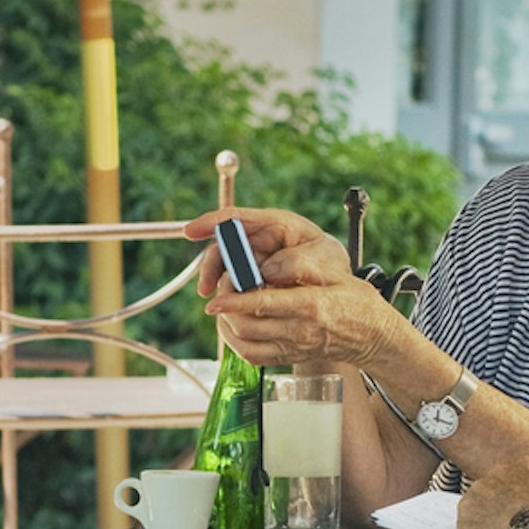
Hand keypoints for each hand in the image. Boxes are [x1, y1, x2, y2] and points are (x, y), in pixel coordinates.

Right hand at [186, 204, 354, 293]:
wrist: (337, 288)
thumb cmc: (331, 266)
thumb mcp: (324, 260)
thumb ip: (299, 262)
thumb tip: (269, 272)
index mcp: (276, 225)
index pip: (237, 217)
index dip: (211, 222)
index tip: (190, 231)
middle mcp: (260, 241)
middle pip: (223, 246)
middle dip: (211, 267)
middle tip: (206, 289)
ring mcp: (253, 261)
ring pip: (225, 271)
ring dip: (218, 287)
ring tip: (218, 306)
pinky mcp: (251, 281)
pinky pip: (232, 288)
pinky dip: (228, 299)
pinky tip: (232, 312)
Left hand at [194, 207, 419, 374]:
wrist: (373, 336)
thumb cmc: (356, 302)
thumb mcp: (337, 276)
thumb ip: (303, 268)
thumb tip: (269, 266)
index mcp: (310, 306)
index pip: (264, 305)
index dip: (235, 302)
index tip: (216, 298)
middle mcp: (300, 331)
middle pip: (248, 326)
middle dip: (226, 308)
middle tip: (222, 289)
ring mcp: (294, 348)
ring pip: (245, 344)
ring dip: (227, 327)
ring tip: (225, 307)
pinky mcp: (290, 358)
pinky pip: (254, 357)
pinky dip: (236, 343)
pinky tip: (234, 326)